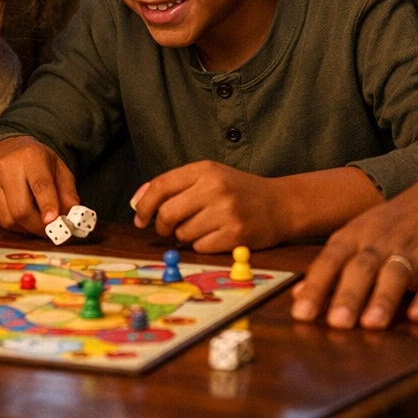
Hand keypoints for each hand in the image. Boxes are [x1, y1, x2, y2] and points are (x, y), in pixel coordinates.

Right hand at [0, 136, 80, 235]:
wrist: (5, 150)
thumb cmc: (36, 161)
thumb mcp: (58, 168)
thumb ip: (68, 192)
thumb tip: (74, 215)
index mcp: (31, 156)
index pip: (40, 184)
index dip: (48, 205)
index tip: (54, 221)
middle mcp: (7, 167)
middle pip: (21, 209)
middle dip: (39, 227)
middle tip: (52, 233)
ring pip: (9, 219)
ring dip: (27, 229)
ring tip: (38, 224)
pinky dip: (15, 226)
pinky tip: (23, 219)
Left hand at [132, 161, 284, 251]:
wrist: (280, 204)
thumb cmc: (238, 191)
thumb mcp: (208, 177)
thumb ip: (173, 186)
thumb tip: (137, 202)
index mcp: (204, 169)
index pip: (161, 185)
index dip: (144, 204)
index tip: (140, 218)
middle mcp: (214, 188)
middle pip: (167, 214)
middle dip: (162, 226)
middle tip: (167, 229)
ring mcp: (226, 212)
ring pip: (183, 234)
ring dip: (186, 236)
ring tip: (202, 227)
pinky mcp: (235, 235)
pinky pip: (200, 248)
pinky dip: (202, 246)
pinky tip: (215, 236)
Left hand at [290, 169, 417, 329]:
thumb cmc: (391, 225)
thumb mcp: (356, 236)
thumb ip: (330, 267)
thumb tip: (298, 295)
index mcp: (354, 237)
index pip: (329, 262)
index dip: (315, 288)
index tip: (301, 314)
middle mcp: (379, 242)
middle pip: (361, 269)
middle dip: (348, 296)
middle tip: (336, 324)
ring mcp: (412, 250)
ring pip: (395, 274)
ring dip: (383, 299)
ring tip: (372, 324)